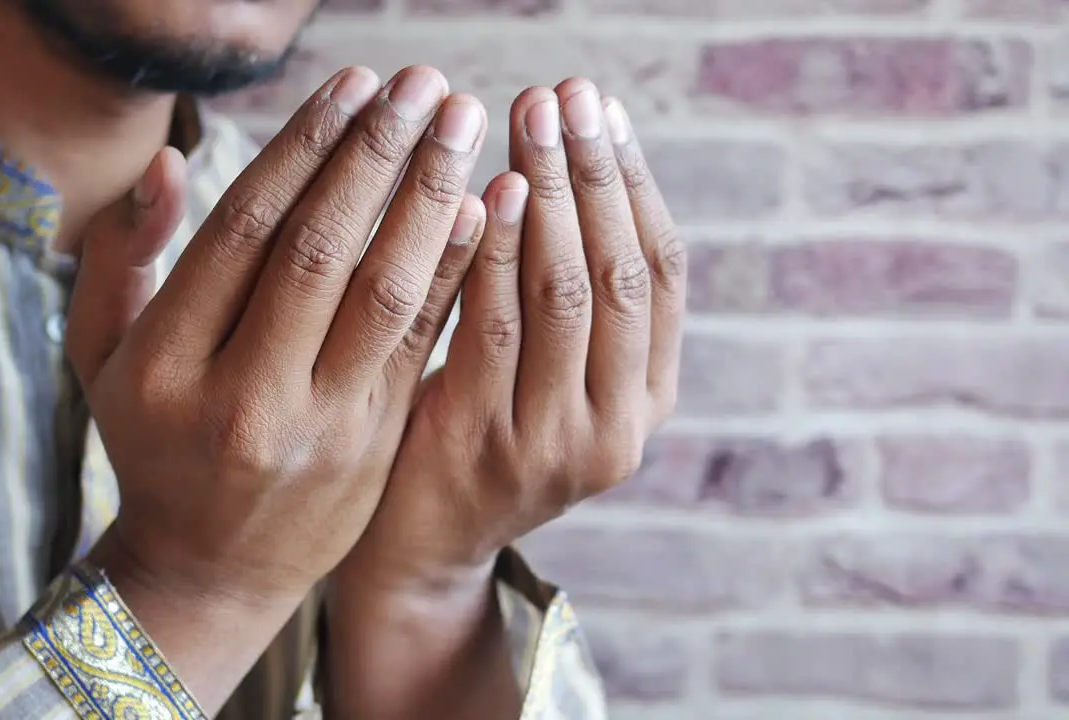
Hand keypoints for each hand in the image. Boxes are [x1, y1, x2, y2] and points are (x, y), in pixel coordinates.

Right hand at [64, 65, 487, 706]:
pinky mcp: (373, 444)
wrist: (211, 570)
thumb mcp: (103, 358)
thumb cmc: (153, 445)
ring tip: (463, 125)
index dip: (304, 147)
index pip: (242, 230)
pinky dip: (452, 270)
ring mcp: (315, 426)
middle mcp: (240, 396)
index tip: (353, 83)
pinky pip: (421, 343)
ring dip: (430, 199)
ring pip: (382, 294)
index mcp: (163, 364)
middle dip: (378, 156)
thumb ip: (122, 258)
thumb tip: (167, 161)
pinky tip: (483, 208)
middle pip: (319, 251)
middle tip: (424, 85)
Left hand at [337, 78, 685, 596]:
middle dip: (592, 171)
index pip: (660, 269)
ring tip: (528, 120)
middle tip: (564, 93)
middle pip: (618, 271)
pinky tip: (482, 195)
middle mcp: (622, 424)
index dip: (633, 180)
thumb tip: (574, 165)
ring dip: (549, 196)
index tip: (601, 107)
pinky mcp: (489, 446)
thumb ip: (573, 299)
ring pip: (565, 294)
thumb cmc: (480, 432)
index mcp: (650, 397)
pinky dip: (494, 255)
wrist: (421, 543)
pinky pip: (494, 328)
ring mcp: (560, 443)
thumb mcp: (552, 374)